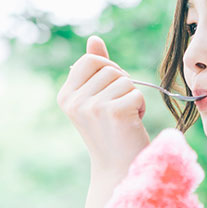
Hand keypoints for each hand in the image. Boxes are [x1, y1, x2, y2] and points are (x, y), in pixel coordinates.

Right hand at [57, 35, 149, 173]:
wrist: (119, 169)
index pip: (90, 60)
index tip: (111, 90)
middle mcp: (74, 101)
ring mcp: (92, 107)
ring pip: (125, 81)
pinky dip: (141, 108)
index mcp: (65, 96)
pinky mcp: (114, 112)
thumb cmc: (112, 132)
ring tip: (124, 119)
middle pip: (110, 69)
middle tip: (119, 109)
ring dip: (132, 98)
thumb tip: (94, 39)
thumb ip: (95, 69)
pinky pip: (137, 94)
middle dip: (122, 85)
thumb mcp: (97, 98)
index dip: (108, 69)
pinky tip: (132, 125)